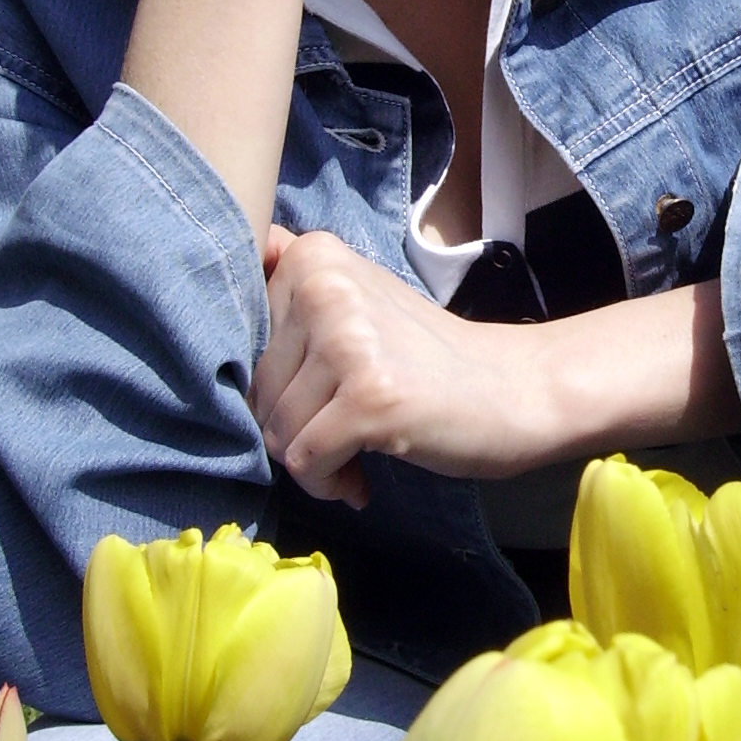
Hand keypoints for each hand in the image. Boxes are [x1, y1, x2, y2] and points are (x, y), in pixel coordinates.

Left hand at [252, 228, 553, 506]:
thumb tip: (225, 258)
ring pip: (276, 430)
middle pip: (255, 389)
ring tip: (358, 450)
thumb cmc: (425, 356)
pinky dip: (329, 484)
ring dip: (313, 461)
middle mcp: (324, 287)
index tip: (322, 392)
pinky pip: (304, 462)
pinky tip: (361, 479)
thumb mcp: (355, 297)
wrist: (515, 388)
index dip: (276, 383)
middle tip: (347, 428)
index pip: (237, 340)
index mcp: (314, 256)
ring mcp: (347, 341)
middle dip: (295, 427)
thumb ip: (291, 283)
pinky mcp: (368, 398)